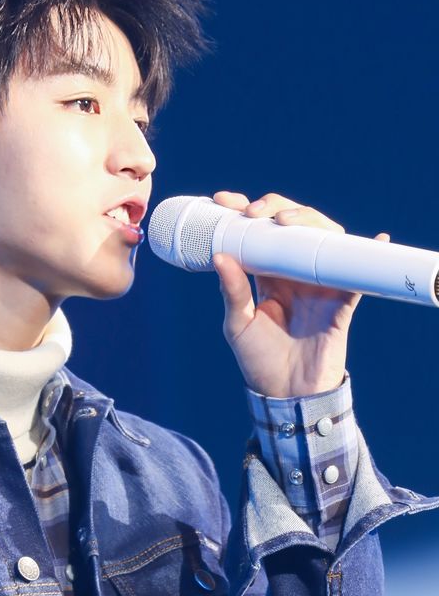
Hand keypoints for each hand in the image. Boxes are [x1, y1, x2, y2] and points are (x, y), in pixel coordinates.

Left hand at [212, 191, 389, 397]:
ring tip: (286, 221)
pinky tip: (374, 238)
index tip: (225, 202)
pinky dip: (369, 251)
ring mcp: (320, 281)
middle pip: (293, 224)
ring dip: (309, 220)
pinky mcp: (342, 298)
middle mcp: (294, 271)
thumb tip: (221, 255)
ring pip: (323, 236)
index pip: (258, 232)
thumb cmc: (259, 360)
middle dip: (275, 207)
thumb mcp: (238, 324)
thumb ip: (232, 291)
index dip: (245, 211)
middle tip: (255, 212)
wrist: (287, 394)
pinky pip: (358, 271)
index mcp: (267, 273)